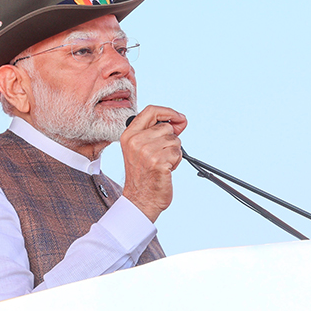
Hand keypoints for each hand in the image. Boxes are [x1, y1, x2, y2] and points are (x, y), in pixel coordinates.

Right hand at [120, 105, 186, 221]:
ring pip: (175, 140)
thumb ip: (157, 132)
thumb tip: (180, 120)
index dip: (168, 111)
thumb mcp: (142, 148)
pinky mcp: (158, 162)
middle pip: (167, 127)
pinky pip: (178, 153)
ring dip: (174, 152)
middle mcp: (136, 141)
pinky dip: (176, 162)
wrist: (140, 199)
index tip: (179, 118)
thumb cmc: (143, 174)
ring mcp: (146, 151)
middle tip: (161, 155)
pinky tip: (165, 170)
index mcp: (129, 135)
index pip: (151, 110)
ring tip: (162, 163)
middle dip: (171, 140)